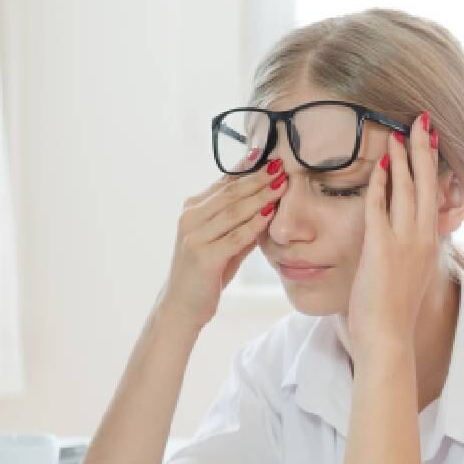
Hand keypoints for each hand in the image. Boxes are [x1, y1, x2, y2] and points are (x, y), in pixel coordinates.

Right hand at [157, 151, 288, 327]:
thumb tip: (269, 202)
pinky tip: (271, 215)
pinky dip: (255, 224)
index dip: (247, 168)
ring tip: (281, 185)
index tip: (269, 156)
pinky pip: (235, 236)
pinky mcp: (203, 256)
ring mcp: (195, 237)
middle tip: (281, 165)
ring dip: (260, 196)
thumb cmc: (204, 275)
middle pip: (230, 193)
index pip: (224, 183)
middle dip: (258, 178)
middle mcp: (190, 219)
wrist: (181, 306)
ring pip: (234, 211)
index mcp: (192, 210)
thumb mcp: (222, 244)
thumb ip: (240, 224)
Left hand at [346, 112, 441, 364]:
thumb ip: (409, 249)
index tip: (430, 139)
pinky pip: (380, 207)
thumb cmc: (393, 310)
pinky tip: (377, 165)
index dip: (432, 164)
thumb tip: (405, 234)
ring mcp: (404, 241)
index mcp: (429, 242)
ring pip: (407, 189)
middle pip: (426, 183)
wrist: (388, 336)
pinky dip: (379, 183)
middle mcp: (422, 237)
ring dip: (403, 158)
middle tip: (421, 120)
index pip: (433, 193)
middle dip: (423, 148)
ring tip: (399, 131)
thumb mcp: (408, 273)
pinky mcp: (382, 247)